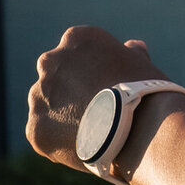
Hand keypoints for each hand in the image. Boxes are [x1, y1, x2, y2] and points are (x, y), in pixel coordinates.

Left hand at [26, 27, 161, 171]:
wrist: (141, 130)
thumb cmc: (148, 92)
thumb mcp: (142, 64)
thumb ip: (130, 55)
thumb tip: (132, 47)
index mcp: (76, 38)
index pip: (76, 52)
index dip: (91, 71)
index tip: (105, 86)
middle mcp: (51, 61)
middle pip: (56, 75)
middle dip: (69, 89)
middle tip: (95, 109)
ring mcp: (40, 95)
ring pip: (46, 105)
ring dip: (62, 114)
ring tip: (91, 131)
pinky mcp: (36, 127)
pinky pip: (44, 133)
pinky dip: (58, 139)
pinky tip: (82, 145)